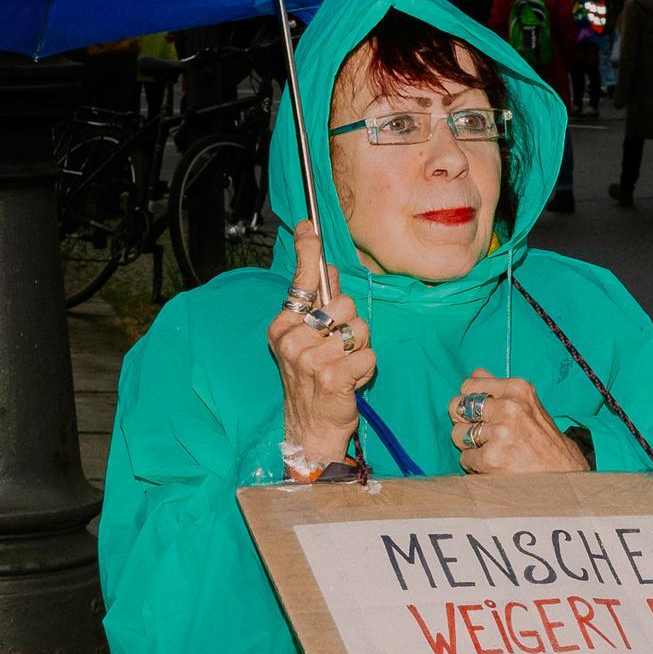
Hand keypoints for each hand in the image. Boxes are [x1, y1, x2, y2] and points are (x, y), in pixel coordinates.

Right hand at [268, 223, 372, 468]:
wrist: (310, 429)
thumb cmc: (313, 381)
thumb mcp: (310, 341)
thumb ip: (319, 305)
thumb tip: (327, 268)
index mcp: (283, 325)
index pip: (299, 282)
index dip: (307, 251)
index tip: (309, 225)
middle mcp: (292, 339)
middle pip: (345, 305)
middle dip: (353, 327)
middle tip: (339, 352)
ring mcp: (310, 358)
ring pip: (361, 330)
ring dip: (361, 350)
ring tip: (345, 368)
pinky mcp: (332, 376)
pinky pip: (369, 356)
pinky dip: (367, 370)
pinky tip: (351, 383)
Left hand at [451, 368, 579, 473]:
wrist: (565, 478)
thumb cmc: (548, 445)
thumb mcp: (531, 408)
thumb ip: (501, 390)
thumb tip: (477, 372)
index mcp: (518, 390)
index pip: (469, 385)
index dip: (469, 402)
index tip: (482, 415)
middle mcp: (509, 407)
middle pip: (457, 407)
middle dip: (464, 422)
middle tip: (484, 435)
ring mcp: (499, 433)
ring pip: (457, 434)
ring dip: (470, 446)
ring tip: (493, 451)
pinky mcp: (491, 458)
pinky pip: (465, 458)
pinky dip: (476, 466)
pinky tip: (495, 466)